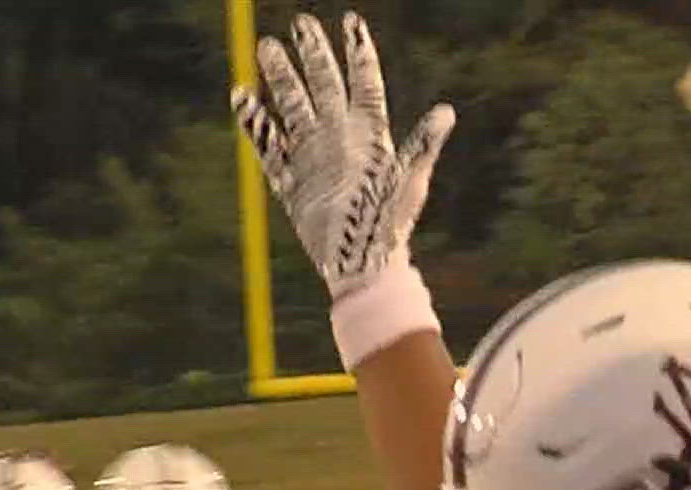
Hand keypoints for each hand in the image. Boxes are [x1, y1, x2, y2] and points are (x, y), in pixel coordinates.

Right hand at [231, 11, 454, 298]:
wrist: (363, 264)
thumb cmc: (392, 225)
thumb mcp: (410, 181)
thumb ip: (422, 144)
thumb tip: (447, 112)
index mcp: (370, 134)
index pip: (364, 83)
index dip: (358, 52)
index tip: (350, 21)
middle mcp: (339, 138)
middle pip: (324, 86)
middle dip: (313, 55)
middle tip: (301, 22)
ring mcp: (313, 156)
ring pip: (293, 107)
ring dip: (281, 79)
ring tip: (267, 47)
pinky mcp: (291, 180)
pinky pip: (269, 145)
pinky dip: (255, 123)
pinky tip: (243, 98)